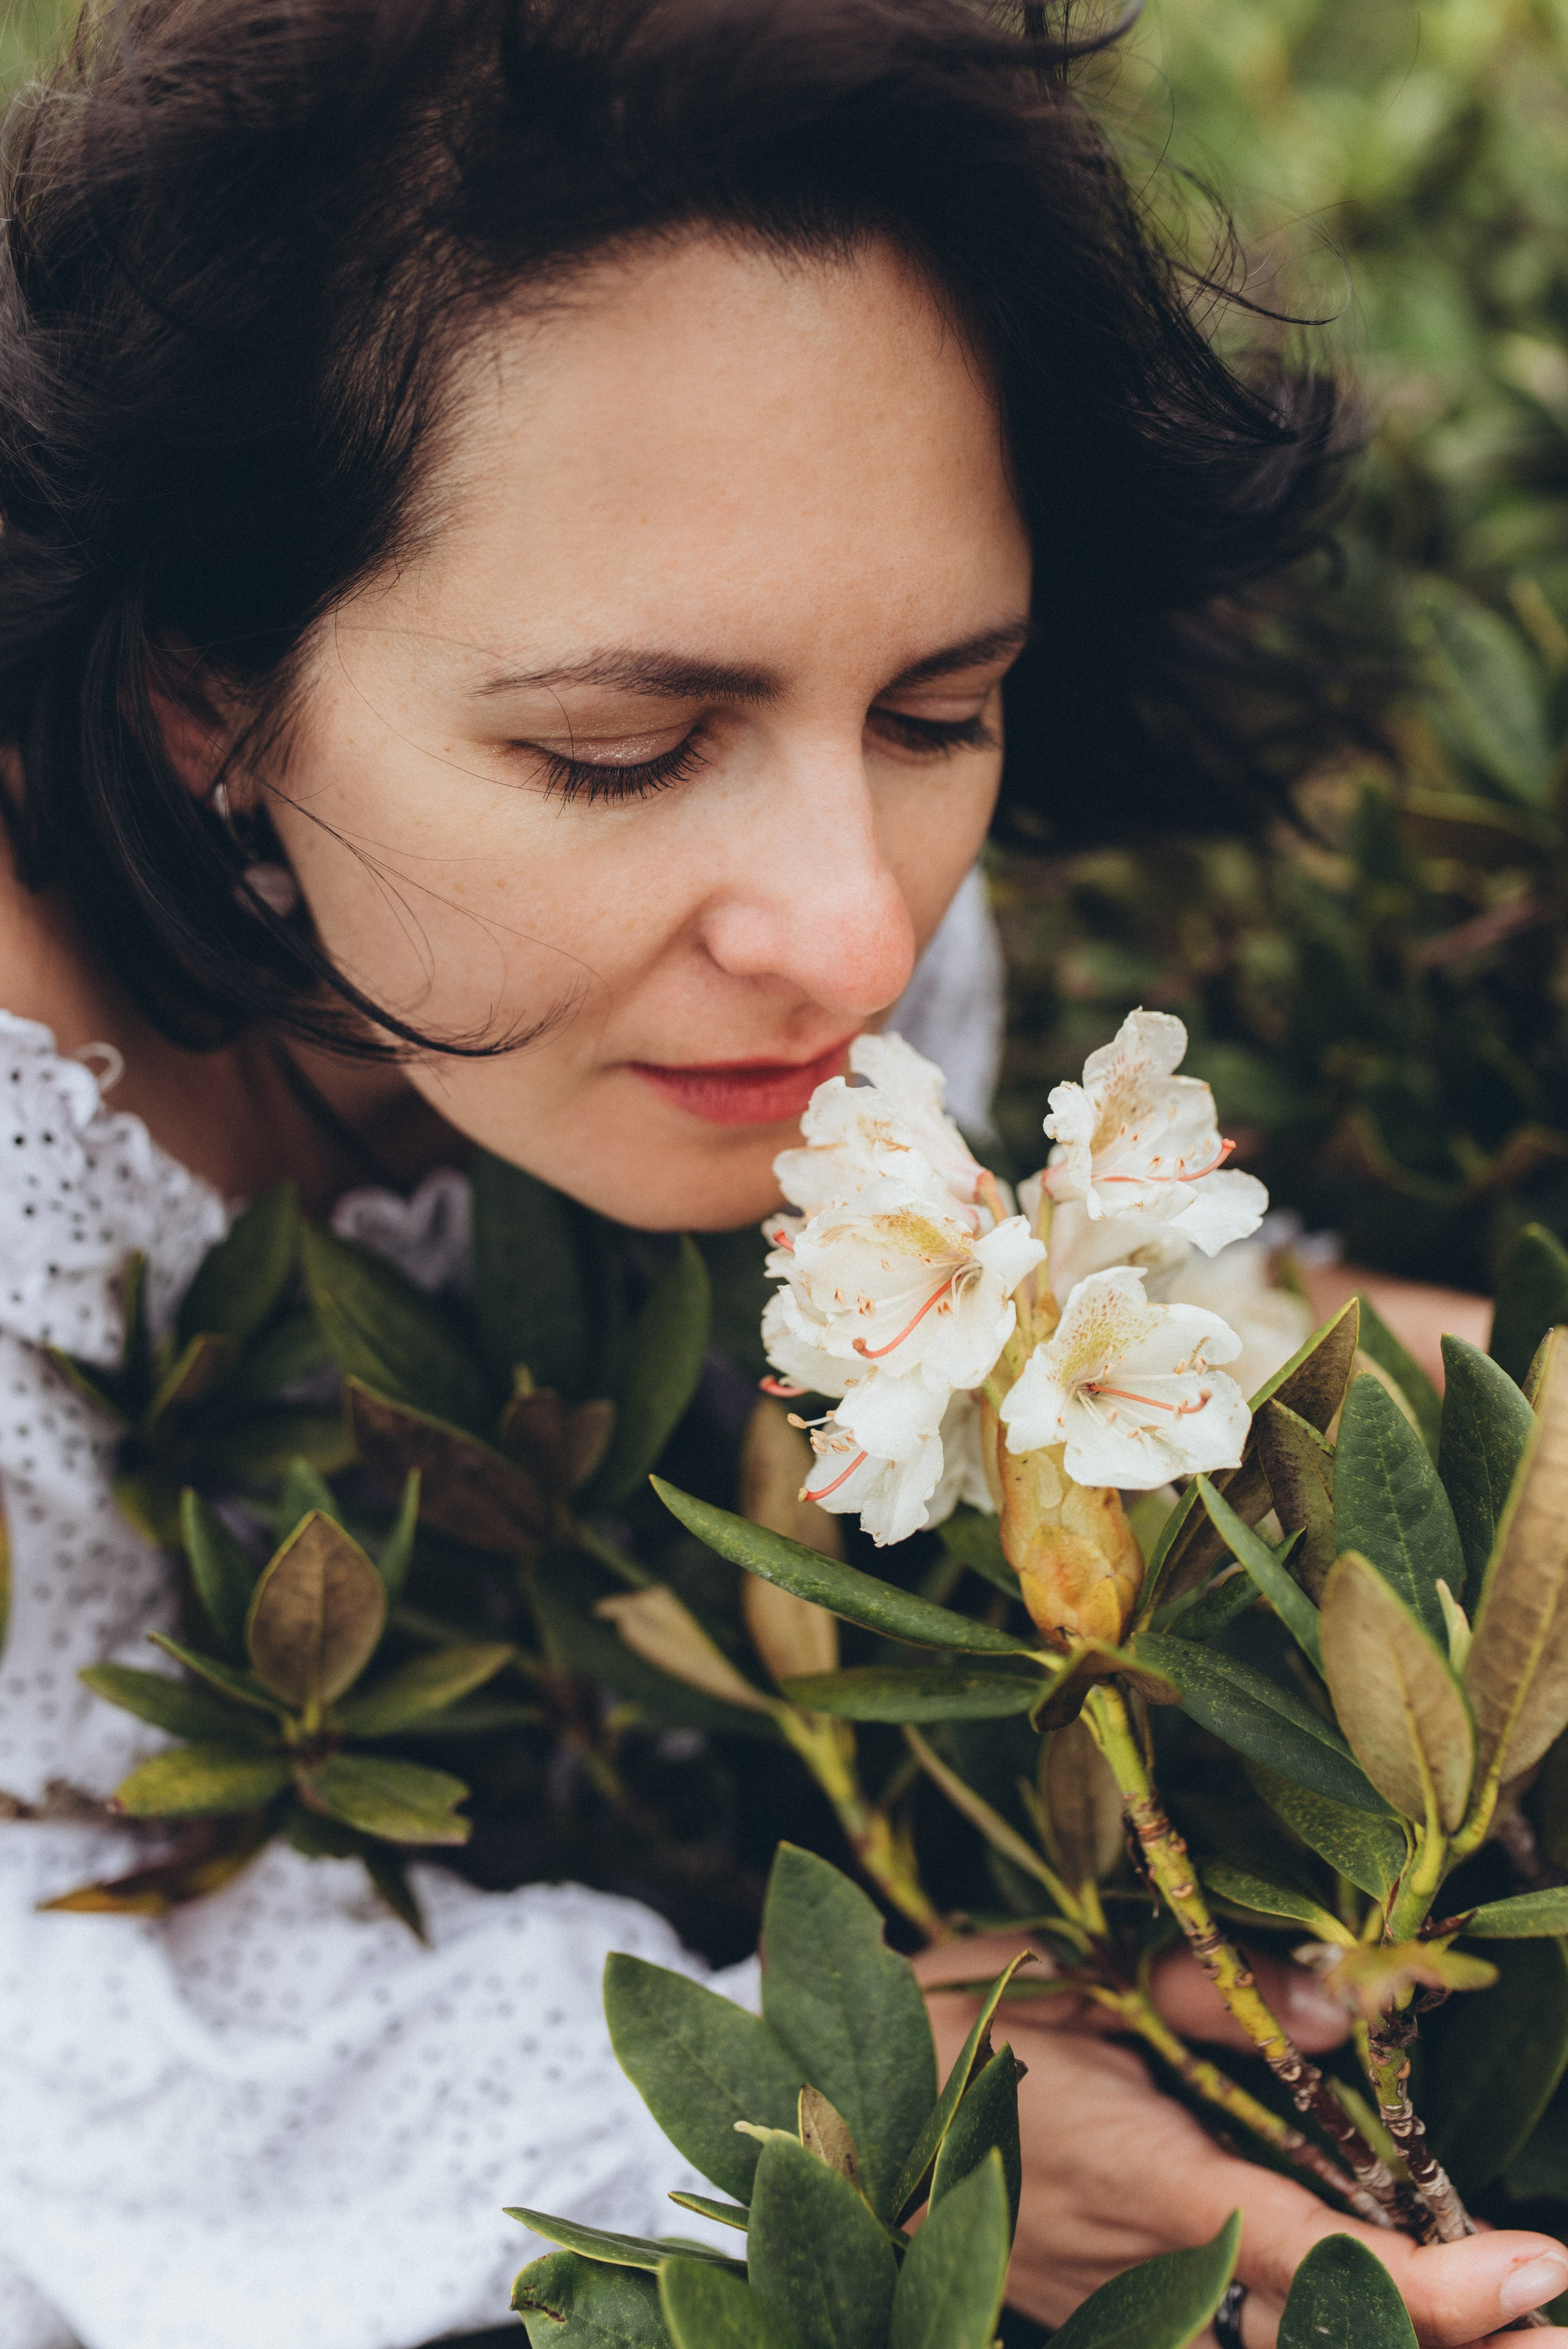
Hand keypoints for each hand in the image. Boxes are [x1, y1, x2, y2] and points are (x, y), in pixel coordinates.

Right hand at [915, 1936, 1567, 2347]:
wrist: (820, 2112)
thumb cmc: (940, 2026)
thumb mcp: (1058, 1973)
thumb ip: (1198, 1993)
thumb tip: (1343, 2003)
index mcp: (1138, 2174)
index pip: (1310, 2251)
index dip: (1432, 2286)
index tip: (1538, 2274)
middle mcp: (1146, 2269)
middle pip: (1324, 2333)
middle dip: (1453, 2340)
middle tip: (1562, 2323)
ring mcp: (1125, 2309)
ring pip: (1278, 2346)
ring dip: (1396, 2336)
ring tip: (1517, 2325)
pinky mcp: (1105, 2316)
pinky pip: (1229, 2335)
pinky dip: (1320, 2327)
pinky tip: (1385, 2309)